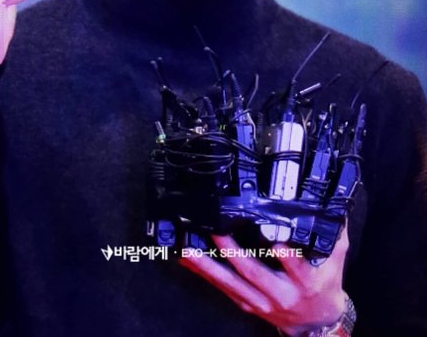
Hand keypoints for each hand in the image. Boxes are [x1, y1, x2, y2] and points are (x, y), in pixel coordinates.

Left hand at [179, 229, 348, 336]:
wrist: (316, 322)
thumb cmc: (325, 283)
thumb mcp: (336, 258)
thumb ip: (335, 232)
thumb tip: (333, 202)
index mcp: (305, 281)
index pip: (295, 265)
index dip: (284, 254)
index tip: (273, 237)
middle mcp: (281, 294)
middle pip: (254, 273)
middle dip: (233, 252)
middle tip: (217, 230)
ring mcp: (261, 302)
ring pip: (231, 283)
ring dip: (208, 266)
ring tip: (189, 249)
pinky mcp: (247, 304)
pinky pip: (223, 289)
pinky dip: (204, 275)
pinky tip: (187, 261)